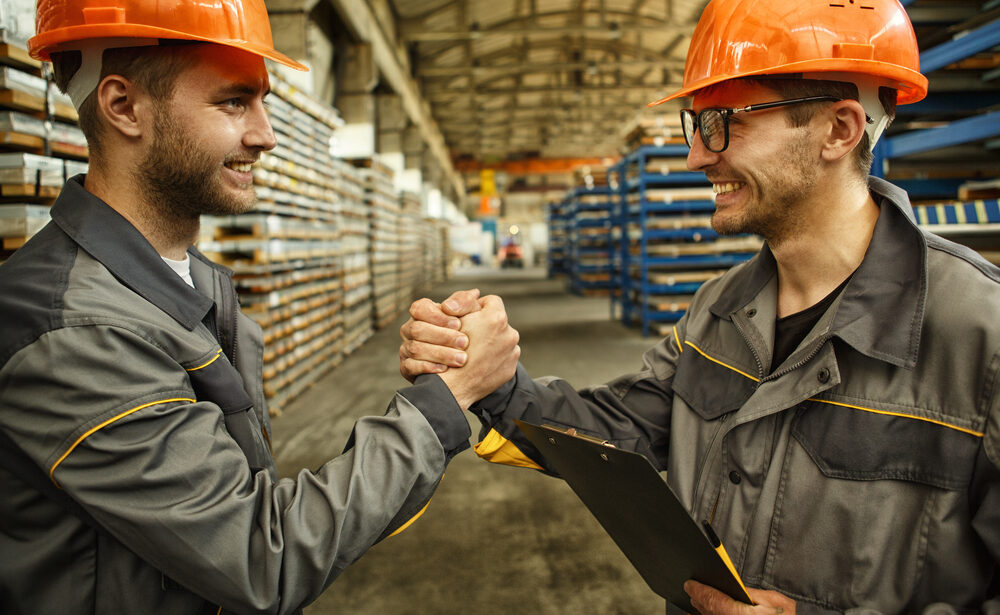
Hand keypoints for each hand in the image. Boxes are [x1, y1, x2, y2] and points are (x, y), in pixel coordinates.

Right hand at [399, 289, 482, 381]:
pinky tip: (445, 369)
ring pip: (415, 349)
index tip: (458, 324)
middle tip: (464, 342)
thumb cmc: (466, 332)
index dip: (437, 316)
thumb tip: (466, 297)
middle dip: (442, 336)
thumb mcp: (470, 314)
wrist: (465, 363)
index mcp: (422, 313)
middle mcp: (411, 329)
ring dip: (440, 353)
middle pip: (417, 329)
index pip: (419, 308)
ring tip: (461, 359)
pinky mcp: (406, 367)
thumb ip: (467, 303)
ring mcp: (406, 348)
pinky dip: (428, 367)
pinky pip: (410, 366)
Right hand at [439, 295, 519, 410]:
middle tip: (469, 336)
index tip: (467, 317)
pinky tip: (479, 363)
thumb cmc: (446, 350)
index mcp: (496, 318)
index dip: (477, 307)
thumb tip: (476, 294)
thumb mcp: (452, 319)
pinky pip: (503, 357)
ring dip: (490, 343)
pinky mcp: (510, 368)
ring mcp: (512, 352)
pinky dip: (493, 359)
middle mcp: (509, 333)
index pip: (491, 301)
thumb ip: (465, 303)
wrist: (452, 386)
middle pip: (497, 322)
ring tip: (473, 351)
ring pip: (501, 340)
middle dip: (485, 327)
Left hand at [685, 580, 795, 614]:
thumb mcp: (773, 601)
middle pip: (706, 611)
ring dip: (703, 610)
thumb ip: (751, 593)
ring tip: (699, 600)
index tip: (690, 584)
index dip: (698, 589)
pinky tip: (710, 613)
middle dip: (699, 599)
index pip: (710, 598)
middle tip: (692, 588)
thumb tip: (736, 587)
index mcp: (736, 613)